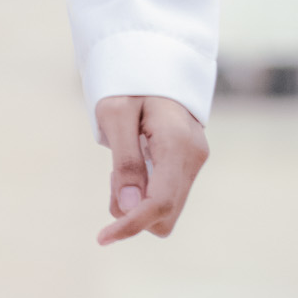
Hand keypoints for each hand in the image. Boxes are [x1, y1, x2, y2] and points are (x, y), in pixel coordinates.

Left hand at [94, 94, 207, 245]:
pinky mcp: (189, 163)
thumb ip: (124, 160)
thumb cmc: (130, 81)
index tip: (102, 237)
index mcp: (177, 143)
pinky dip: (145, 191)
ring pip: (166, 209)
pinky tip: (135, 164)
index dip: (131, 224)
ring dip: (136, 200)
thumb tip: (128, 206)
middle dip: (132, 209)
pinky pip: (167, 195)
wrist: (152, 61)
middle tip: (113, 173)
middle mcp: (194, 157)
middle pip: (164, 215)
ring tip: (122, 163)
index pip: (160, 203)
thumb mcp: (116, 113)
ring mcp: (195, 161)